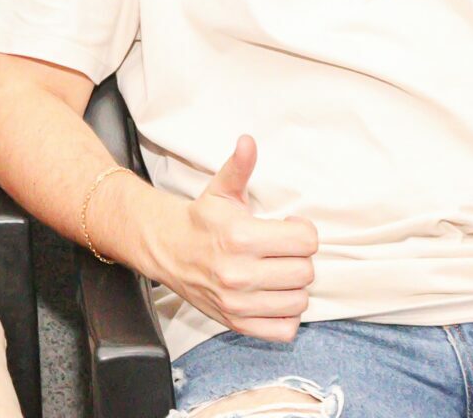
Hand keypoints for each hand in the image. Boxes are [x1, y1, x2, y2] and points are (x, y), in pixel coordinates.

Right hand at [146, 136, 318, 341]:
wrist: (167, 249)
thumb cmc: (202, 220)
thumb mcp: (221, 190)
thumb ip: (239, 167)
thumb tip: (248, 141)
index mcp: (240, 237)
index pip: (306, 241)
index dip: (303, 232)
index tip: (289, 228)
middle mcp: (239, 273)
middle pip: (306, 272)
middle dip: (299, 258)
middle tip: (283, 251)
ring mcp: (237, 302)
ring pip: (299, 301)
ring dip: (294, 286)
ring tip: (278, 273)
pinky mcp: (236, 323)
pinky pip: (284, 329)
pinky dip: (286, 315)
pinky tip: (274, 296)